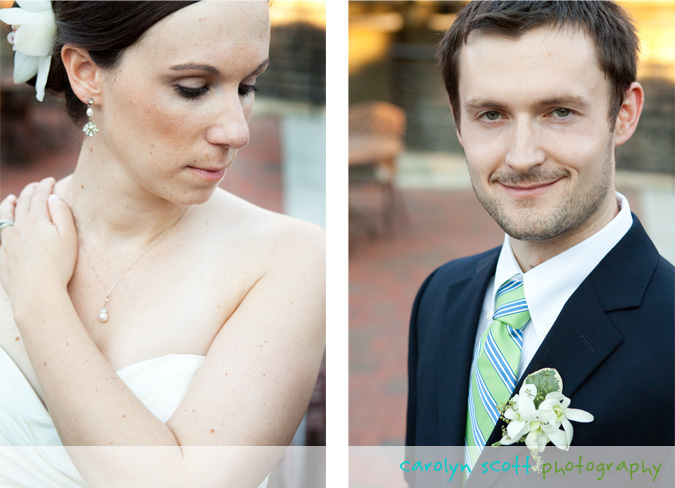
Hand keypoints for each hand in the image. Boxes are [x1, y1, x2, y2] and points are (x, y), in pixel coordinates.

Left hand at [0, 178, 77, 311]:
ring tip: (12, 199)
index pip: (40, 196)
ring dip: (11, 205)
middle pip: (24, 203)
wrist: (37, 291)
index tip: (50, 180)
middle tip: (36, 185)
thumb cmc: (59, 265)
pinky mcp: (3, 256)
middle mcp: (19, 227)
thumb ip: (62, 214)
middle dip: (30, 191)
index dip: (45, 186)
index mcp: (38, 220)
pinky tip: (3, 225)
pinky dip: (1, 224)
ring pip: (6, 217)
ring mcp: (8, 241)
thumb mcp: (69, 237)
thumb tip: (53, 198)